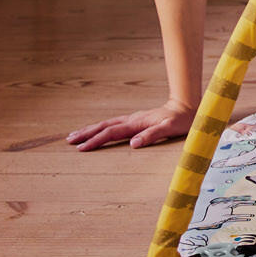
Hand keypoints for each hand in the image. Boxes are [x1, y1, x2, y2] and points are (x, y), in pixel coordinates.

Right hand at [67, 100, 191, 150]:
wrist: (186, 107)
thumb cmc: (180, 120)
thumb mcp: (169, 129)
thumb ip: (152, 135)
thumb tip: (133, 144)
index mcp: (136, 123)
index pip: (111, 133)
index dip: (95, 141)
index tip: (81, 149)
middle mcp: (131, 120)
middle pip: (103, 126)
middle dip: (86, 133)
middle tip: (69, 140)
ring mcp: (133, 119)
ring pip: (107, 124)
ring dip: (91, 130)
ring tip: (76, 135)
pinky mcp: (136, 121)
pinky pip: (114, 125)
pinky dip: (101, 129)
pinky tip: (98, 132)